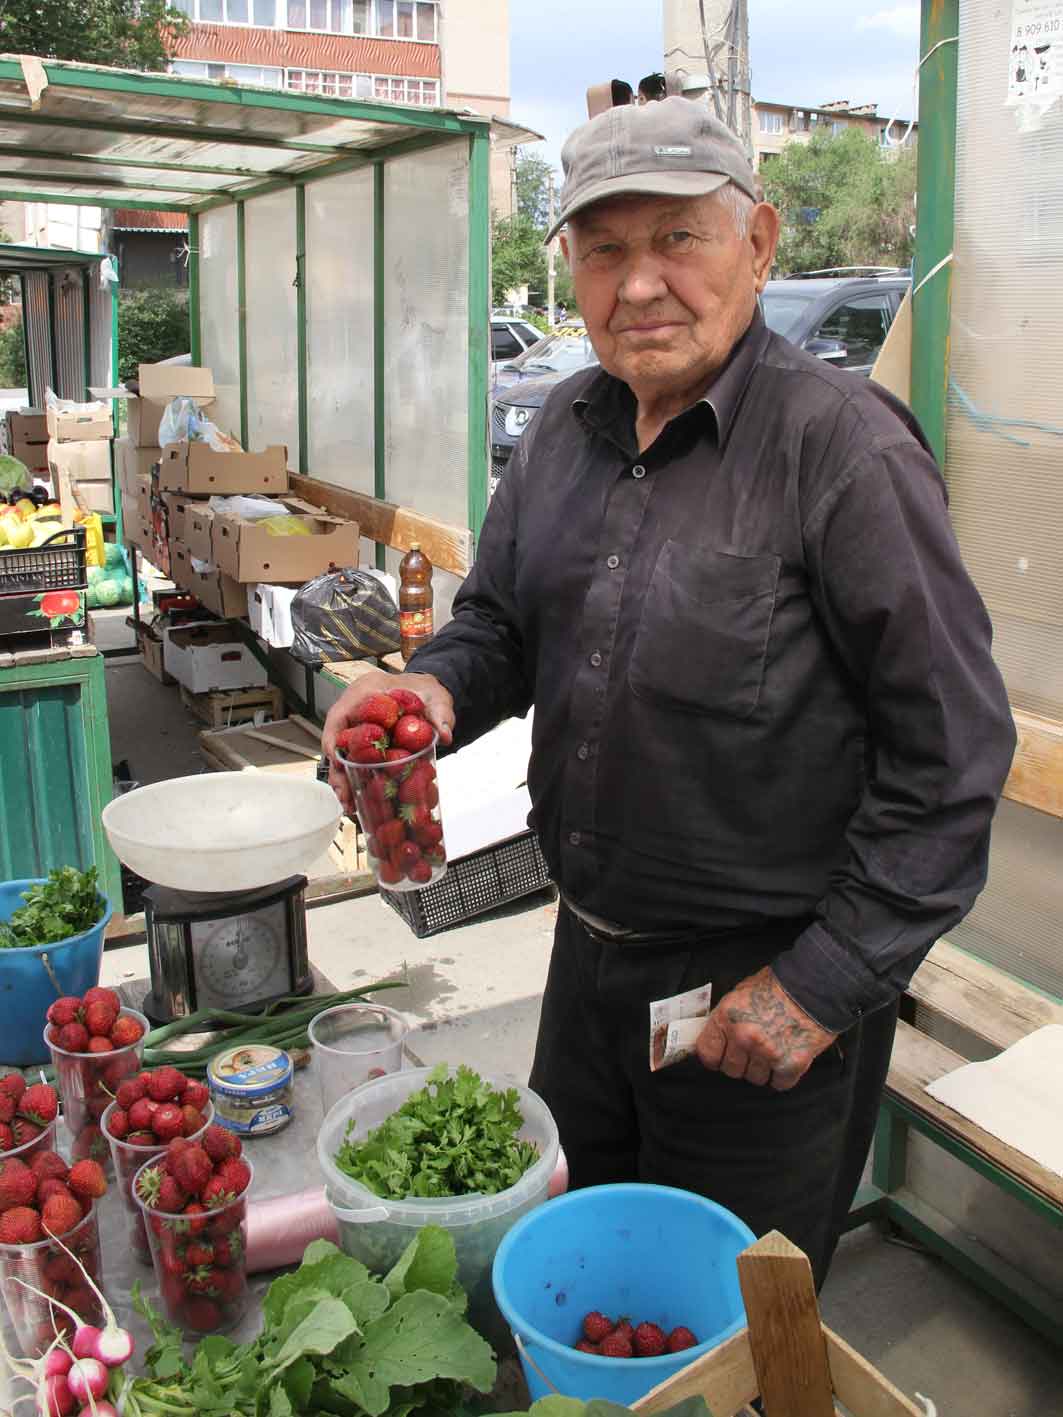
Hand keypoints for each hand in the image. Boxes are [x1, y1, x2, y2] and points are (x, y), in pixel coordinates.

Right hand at [322, 670, 454, 814]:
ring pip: (342, 756)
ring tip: (350, 805)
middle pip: (336, 742)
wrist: (426, 693)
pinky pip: (355, 761)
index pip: (339, 715)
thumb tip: (445, 735)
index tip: (339, 763)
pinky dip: (356, 779)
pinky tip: (360, 799)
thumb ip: (440, 714)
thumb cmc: (425, 691)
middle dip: (338, 771)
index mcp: (365, 691)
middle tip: (345, 797)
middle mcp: (355, 710)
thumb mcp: (436, 699)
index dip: (334, 740)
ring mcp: (357, 727)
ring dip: (344, 781)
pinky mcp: (365, 742)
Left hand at [695, 966, 837, 1090]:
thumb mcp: (741, 993)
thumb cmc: (779, 984)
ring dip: (762, 1070)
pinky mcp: (791, 1063)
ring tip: (772, 1052)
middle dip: (740, 1063)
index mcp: (727, 1017)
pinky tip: (786, 1060)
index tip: (720, 1057)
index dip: (714, 1057)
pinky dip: (782, 1076)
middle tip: (752, 1052)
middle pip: (731, 1070)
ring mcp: (767, 1053)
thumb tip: (719, 1035)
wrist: (815, 985)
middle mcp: (744, 1037)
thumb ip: (727, 1017)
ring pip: (755, 1079)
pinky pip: (779, 1084)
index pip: (707, 1052)